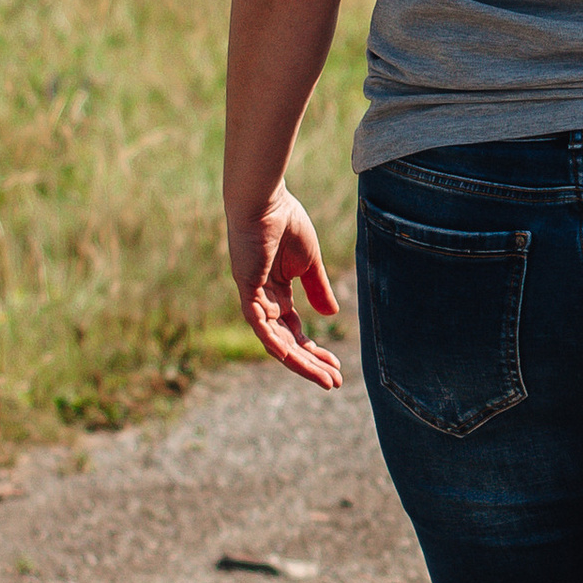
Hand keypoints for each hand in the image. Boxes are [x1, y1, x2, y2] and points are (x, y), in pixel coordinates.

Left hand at [228, 184, 344, 389]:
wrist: (266, 200)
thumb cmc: (286, 223)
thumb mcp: (309, 263)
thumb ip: (317, 289)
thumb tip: (330, 314)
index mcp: (276, 293)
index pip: (295, 331)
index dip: (314, 350)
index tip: (336, 366)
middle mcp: (263, 300)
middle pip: (288, 342)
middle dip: (310, 363)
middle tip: (334, 382)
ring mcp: (253, 297)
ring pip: (275, 340)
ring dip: (299, 360)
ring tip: (324, 377)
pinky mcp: (246, 288)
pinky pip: (259, 323)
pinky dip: (275, 341)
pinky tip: (293, 356)